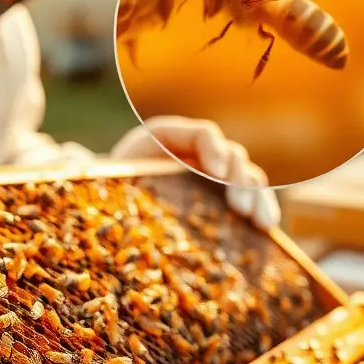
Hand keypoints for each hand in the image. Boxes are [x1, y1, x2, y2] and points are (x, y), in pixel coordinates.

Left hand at [110, 116, 280, 229]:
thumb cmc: (106, 189)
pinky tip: (267, 229)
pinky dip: (261, 210)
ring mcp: (212, 176)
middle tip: (240, 205)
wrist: (108, 210)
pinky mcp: (222, 200)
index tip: (217, 172)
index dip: (213, 148)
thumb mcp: (109, 176)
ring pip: (247, 177)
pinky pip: (250, 200)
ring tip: (263, 222)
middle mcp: (196, 152)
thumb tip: (96, 169)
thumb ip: (110, 168)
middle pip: (232, 155)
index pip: (203, 133)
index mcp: (168, 138)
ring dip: (258, 197)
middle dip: (241, 179)